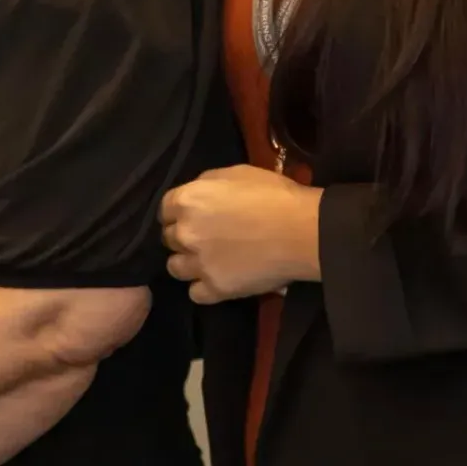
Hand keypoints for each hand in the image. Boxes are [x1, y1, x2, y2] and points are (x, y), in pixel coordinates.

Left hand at [160, 165, 322, 302]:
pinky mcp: (214, 289)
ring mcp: (198, 264)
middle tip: (206, 236)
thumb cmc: (274, 195)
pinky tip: (219, 278)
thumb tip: (197, 195)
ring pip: (175, 267)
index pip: (165, 210)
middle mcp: (185, 233)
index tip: (193, 215)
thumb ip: (207, 183)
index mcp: (188, 200)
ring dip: (188, 262)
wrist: (301, 231)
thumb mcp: (237, 172)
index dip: (179, 212)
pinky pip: (195, 293)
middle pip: (168, 238)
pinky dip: (204, 287)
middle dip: (184, 236)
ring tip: (209, 260)